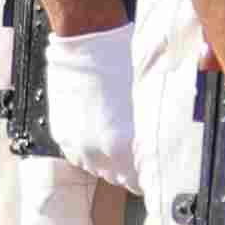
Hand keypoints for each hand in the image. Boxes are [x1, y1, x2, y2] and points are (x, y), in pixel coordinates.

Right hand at [41, 27, 140, 188]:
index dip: (150, 177)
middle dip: (131, 170)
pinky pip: (79, 157)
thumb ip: (150, 135)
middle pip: (120, 179)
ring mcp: (77, 144)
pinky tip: (100, 133)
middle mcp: (98, 151)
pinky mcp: (62, 135)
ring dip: (110, 161)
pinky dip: (91, 150)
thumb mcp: (149, 105)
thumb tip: (162, 151)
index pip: (140, 182)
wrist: (86, 42)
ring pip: (98, 169)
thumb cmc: (124, 67)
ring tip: (120, 141)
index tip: (156, 172)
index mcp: (124, 145)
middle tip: (141, 155)